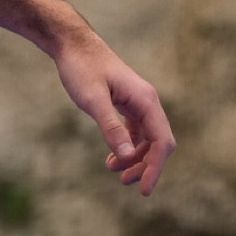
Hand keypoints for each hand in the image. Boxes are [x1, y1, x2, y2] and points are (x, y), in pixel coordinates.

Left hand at [51, 25, 176, 196]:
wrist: (73, 45)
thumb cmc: (82, 69)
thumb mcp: (93, 100)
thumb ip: (111, 128)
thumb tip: (128, 157)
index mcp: (146, 100)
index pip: (162, 141)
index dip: (156, 168)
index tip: (144, 190)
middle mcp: (147, 102)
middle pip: (159, 143)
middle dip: (146, 166)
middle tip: (124, 183)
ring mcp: (138, 102)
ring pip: (147, 139)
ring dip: (135, 158)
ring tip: (113, 170)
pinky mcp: (127, 103)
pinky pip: (136, 131)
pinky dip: (128, 147)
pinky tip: (113, 158)